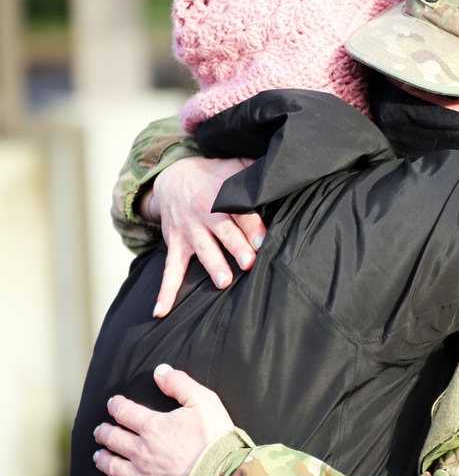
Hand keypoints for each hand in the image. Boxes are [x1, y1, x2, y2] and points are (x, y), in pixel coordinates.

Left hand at [94, 364, 235, 475]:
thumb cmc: (215, 439)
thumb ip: (180, 383)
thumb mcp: (205, 402)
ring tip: (98, 456)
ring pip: (112, 467)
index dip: (116, 405)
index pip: (124, 412)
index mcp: (153, 427)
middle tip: (100, 431)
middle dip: (104, 432)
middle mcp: (141, 452)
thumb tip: (160, 371)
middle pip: (113, 439)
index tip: (113, 403)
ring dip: (102, 460)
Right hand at [144, 157, 266, 316]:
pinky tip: (162, 311)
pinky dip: (166, 291)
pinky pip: (170, 270)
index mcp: (222, 196)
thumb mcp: (232, 164)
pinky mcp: (175, 245)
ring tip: (223, 282)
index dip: (252, 227)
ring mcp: (189, 232)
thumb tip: (280, 165)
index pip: (241, 212)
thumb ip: (254, 167)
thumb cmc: (212, 175)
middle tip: (249, 262)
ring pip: (202, 250)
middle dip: (236, 247)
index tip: (263, 241)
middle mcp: (204, 215)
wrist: (171, 177)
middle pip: (223, 232)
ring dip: (213, 265)